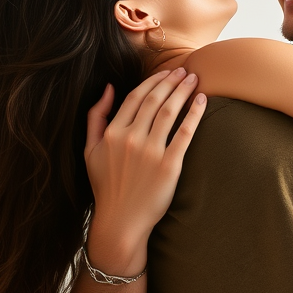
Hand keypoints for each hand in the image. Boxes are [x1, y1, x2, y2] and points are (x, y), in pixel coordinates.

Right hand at [83, 68, 206, 267]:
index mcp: (112, 133)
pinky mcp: (168, 166)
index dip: (153, 81)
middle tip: (186, 71)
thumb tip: (109, 89)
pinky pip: (185, 133)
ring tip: (194, 80)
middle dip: (171, 81)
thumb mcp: (90, 151)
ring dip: (183, 92)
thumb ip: (95, 118)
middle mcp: (130, 138)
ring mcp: (150, 152)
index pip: (135, 97)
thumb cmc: (106, 187)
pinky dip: (194, 114)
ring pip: (169, 112)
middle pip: (154, 100)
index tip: (166, 73)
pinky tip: (202, 101)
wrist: (121, 221)